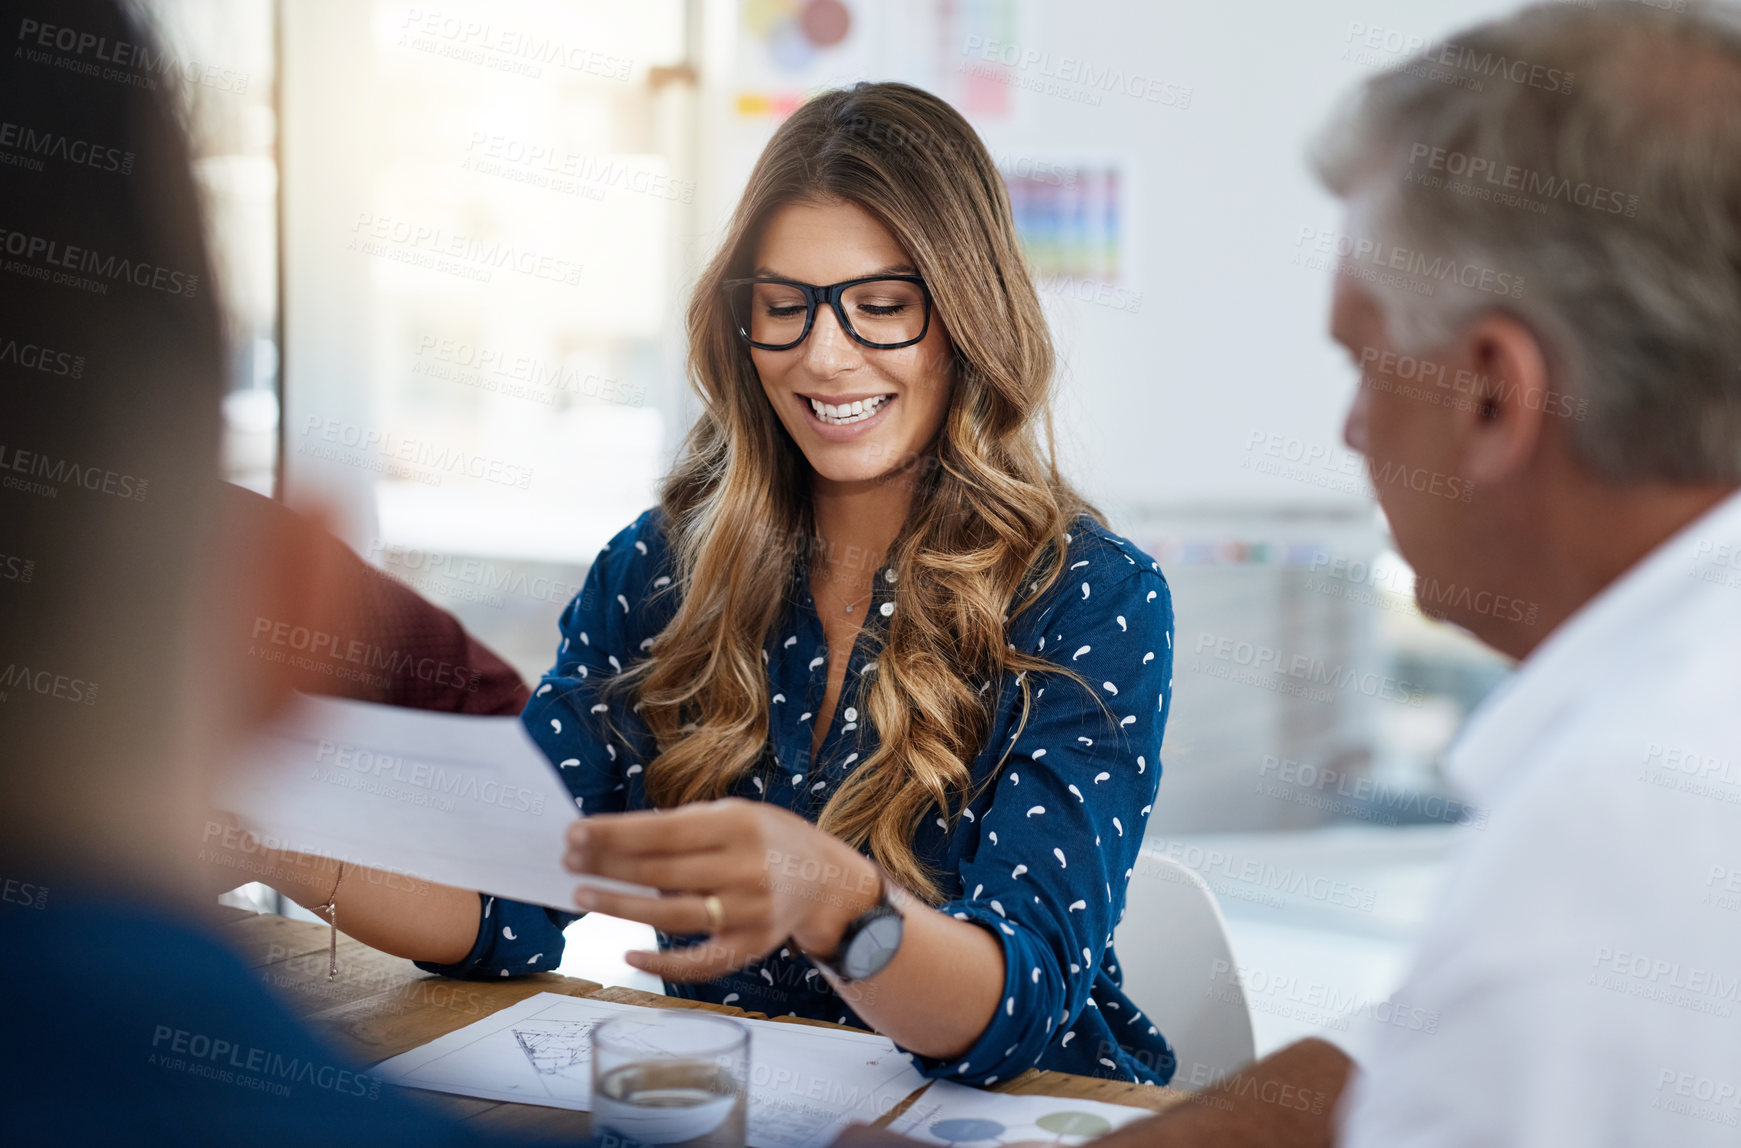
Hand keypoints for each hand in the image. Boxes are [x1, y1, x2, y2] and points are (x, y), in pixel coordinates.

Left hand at [562, 798, 881, 981]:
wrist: (826, 880)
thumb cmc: (768, 839)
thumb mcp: (735, 814)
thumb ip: (684, 825)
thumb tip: (615, 839)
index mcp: (738, 826)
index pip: (661, 831)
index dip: (614, 834)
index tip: (574, 833)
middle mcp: (746, 868)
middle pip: (661, 871)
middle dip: (608, 865)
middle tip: (568, 863)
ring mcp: (750, 911)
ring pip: (671, 915)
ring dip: (621, 907)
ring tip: (583, 896)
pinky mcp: (751, 946)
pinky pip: (699, 962)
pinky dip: (661, 963)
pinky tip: (628, 954)